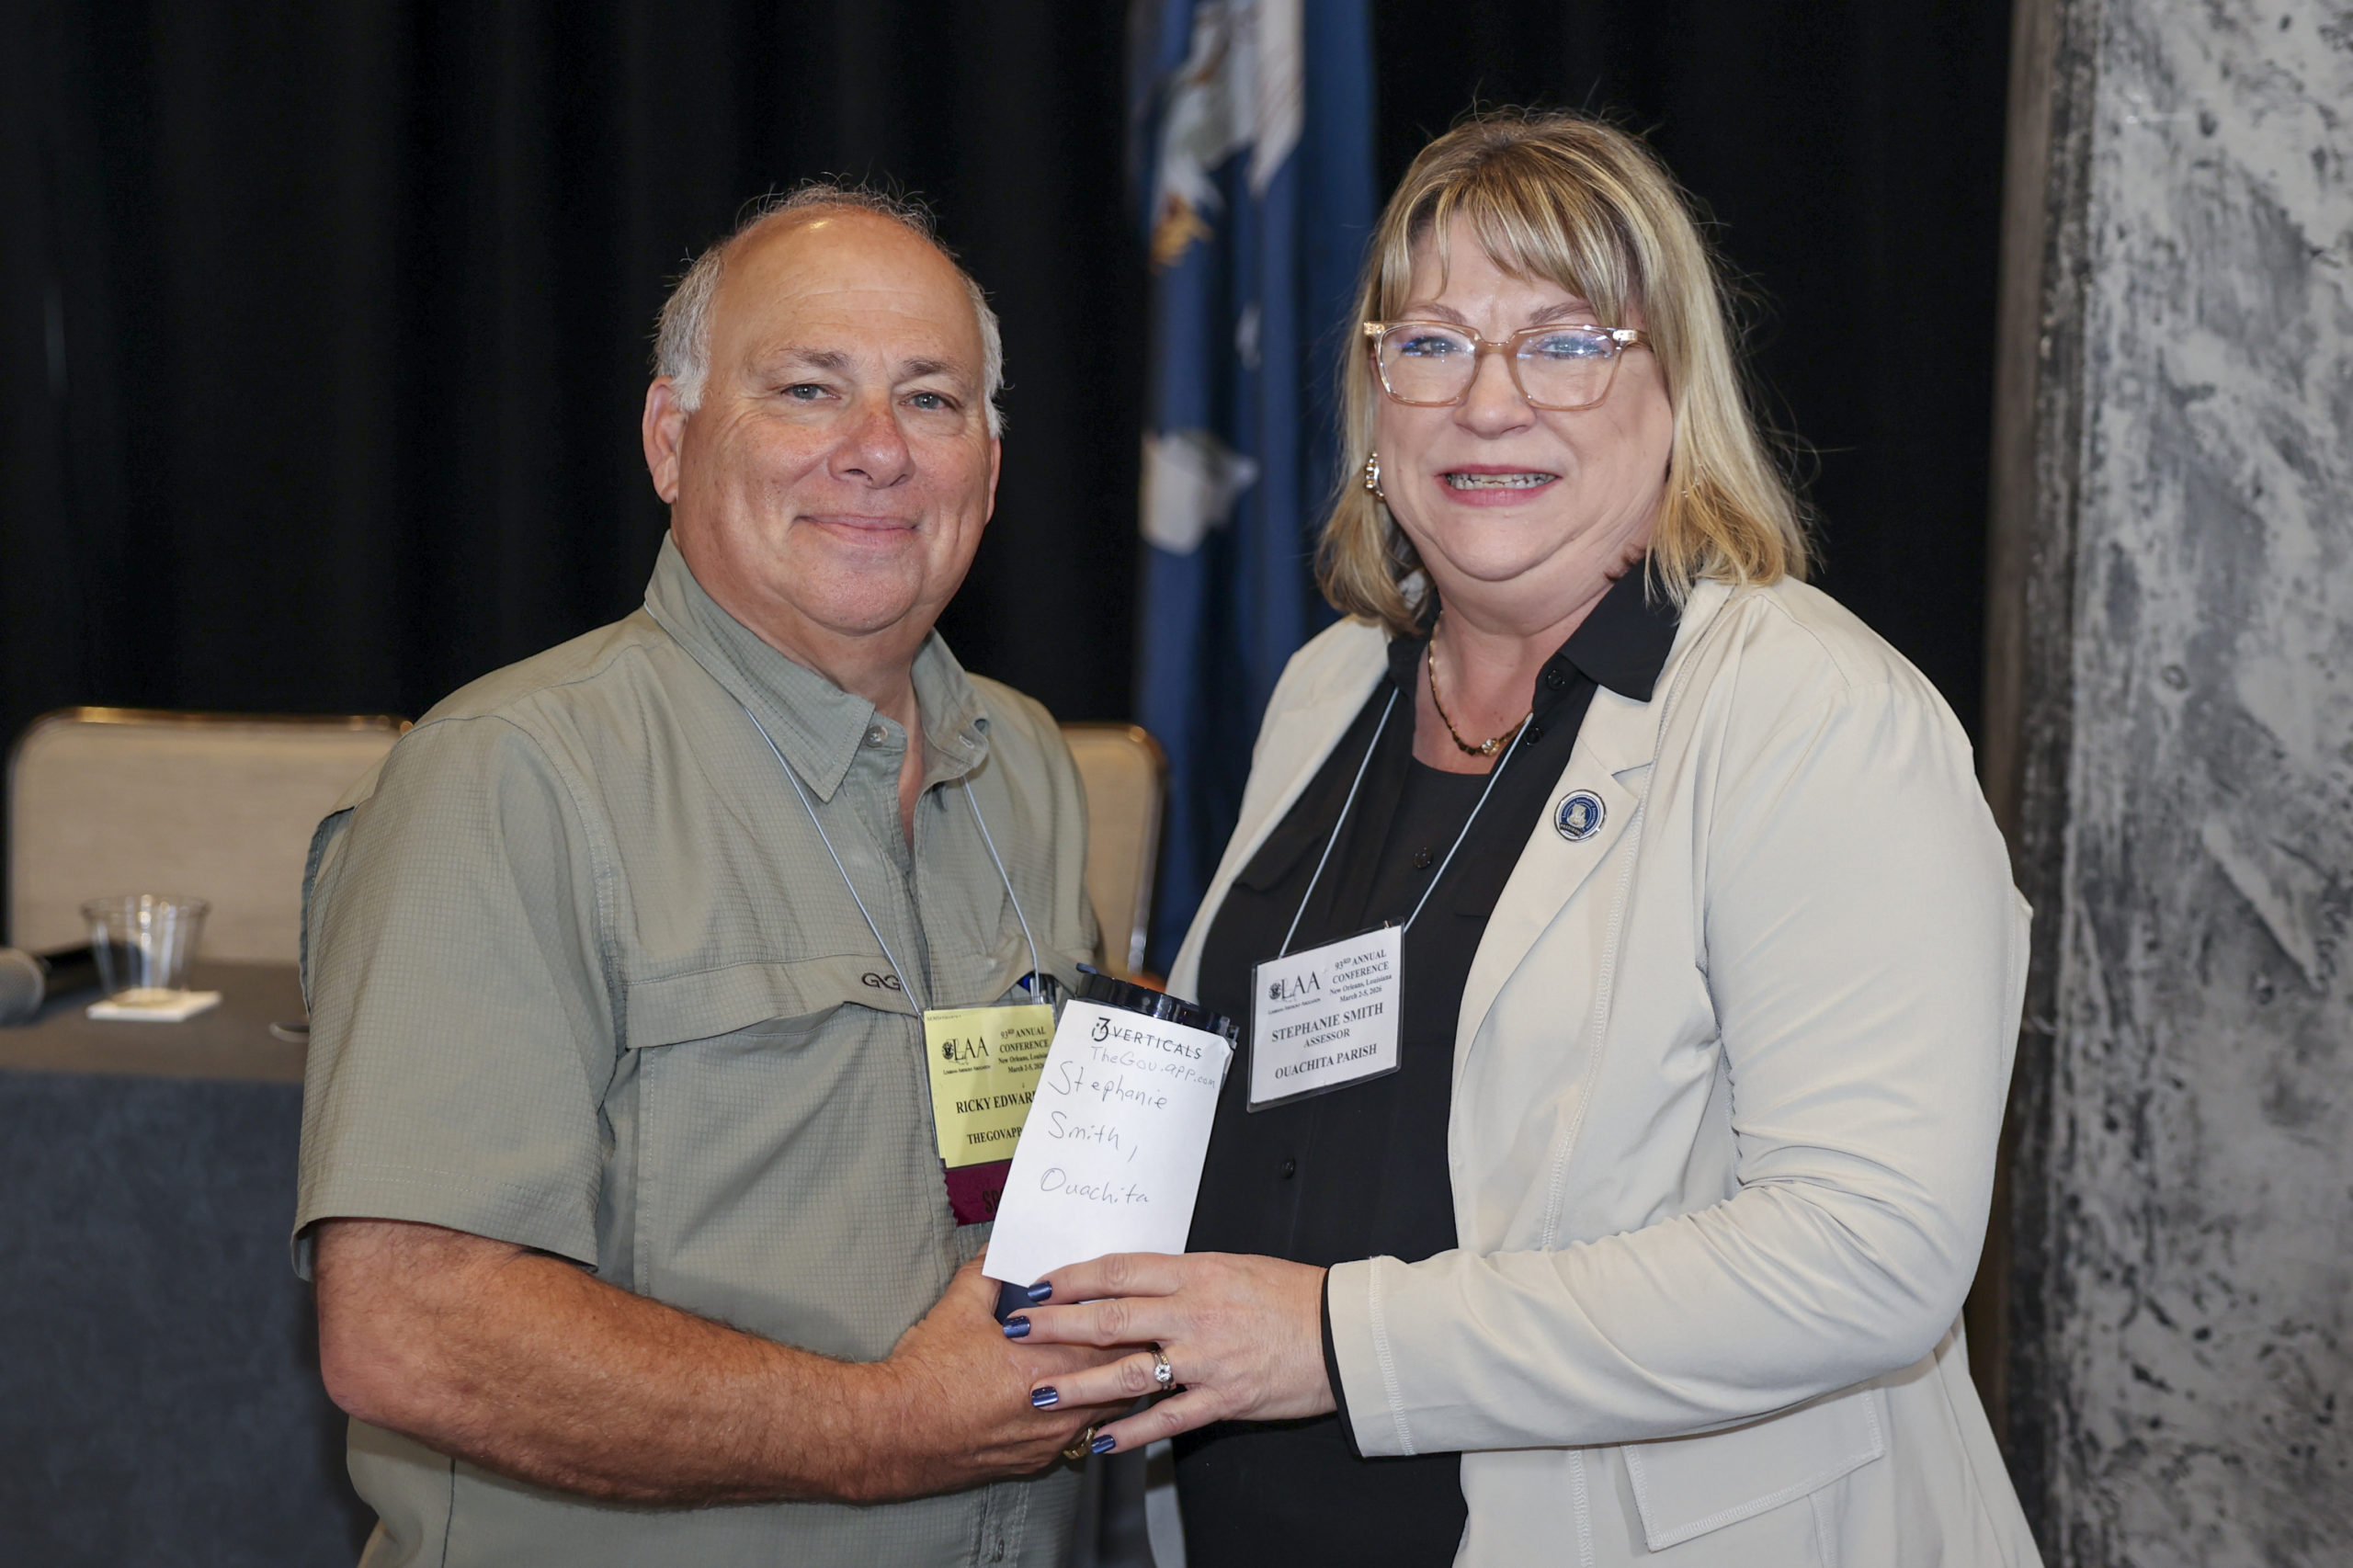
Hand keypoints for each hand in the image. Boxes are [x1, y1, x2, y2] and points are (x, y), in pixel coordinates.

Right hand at [852, 1259, 1133, 1498]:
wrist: (891, 1434)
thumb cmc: (925, 1375)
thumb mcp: (957, 1308)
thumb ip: (987, 1273)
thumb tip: (999, 1250)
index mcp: (1047, 1367)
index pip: (1113, 1343)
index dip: (1124, 1322)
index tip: (1127, 1307)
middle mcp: (1057, 1412)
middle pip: (1118, 1382)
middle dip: (1125, 1356)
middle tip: (1128, 1332)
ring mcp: (1047, 1442)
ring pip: (1102, 1413)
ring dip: (1107, 1388)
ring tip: (1108, 1364)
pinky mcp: (1033, 1463)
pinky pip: (1075, 1437)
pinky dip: (1081, 1415)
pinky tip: (1074, 1400)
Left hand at [1002, 1252, 1331, 1453]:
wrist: (1342, 1333)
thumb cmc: (1291, 1295)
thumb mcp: (1233, 1267)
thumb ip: (1182, 1276)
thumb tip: (1131, 1281)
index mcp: (1196, 1273)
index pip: (1120, 1270)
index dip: (1073, 1277)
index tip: (1039, 1284)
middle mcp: (1195, 1313)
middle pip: (1112, 1317)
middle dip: (1057, 1325)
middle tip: (1016, 1331)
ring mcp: (1207, 1359)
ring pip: (1129, 1372)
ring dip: (1079, 1385)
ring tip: (1040, 1393)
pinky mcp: (1224, 1399)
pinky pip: (1168, 1420)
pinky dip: (1131, 1432)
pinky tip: (1100, 1441)